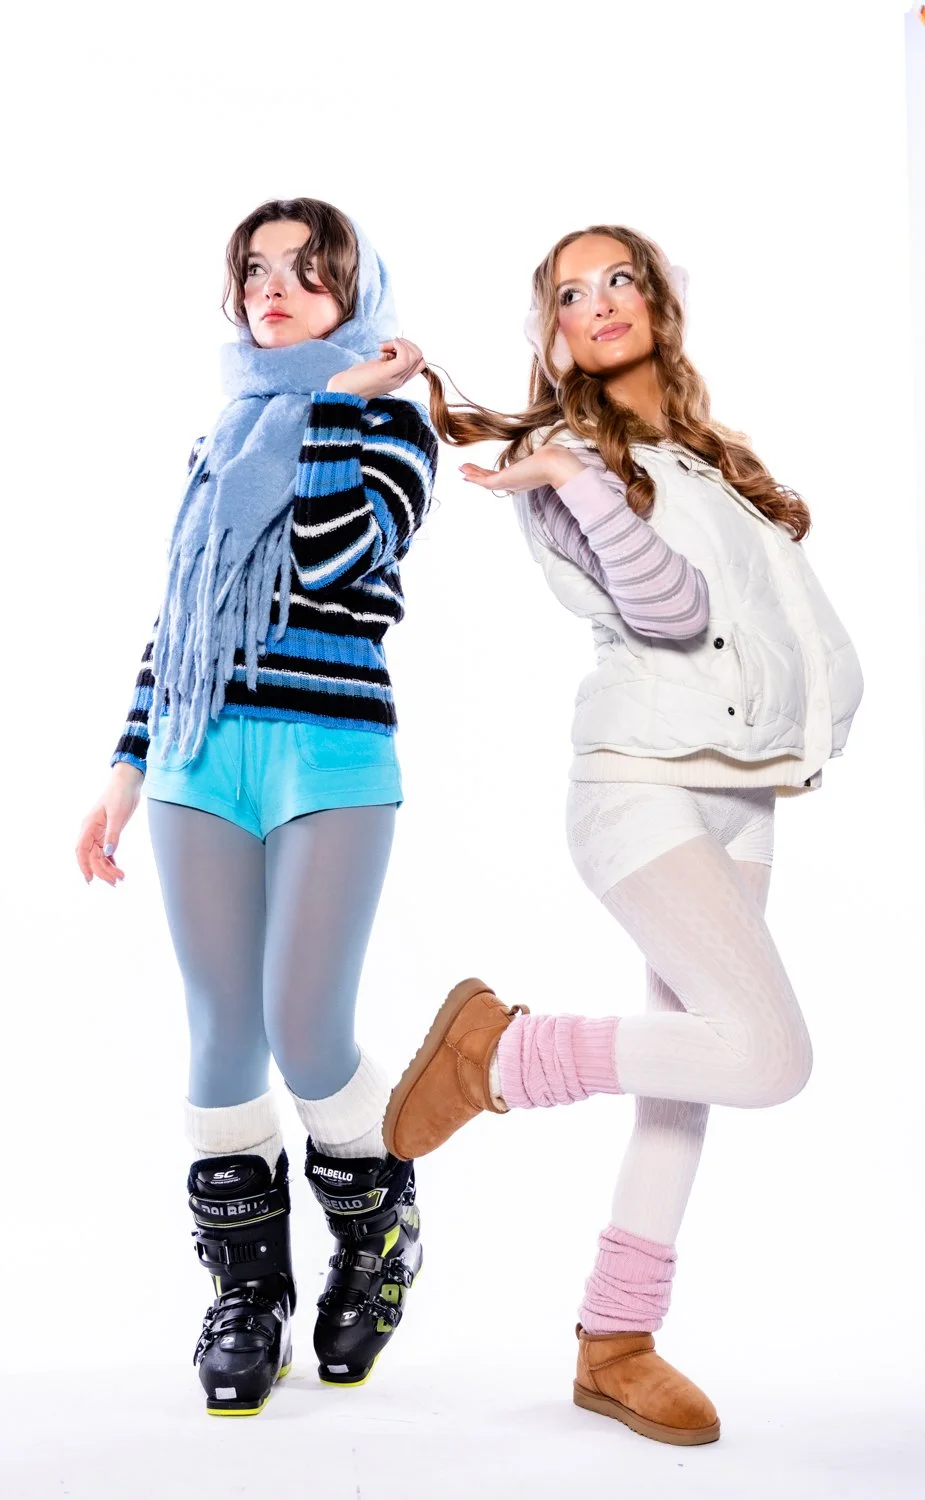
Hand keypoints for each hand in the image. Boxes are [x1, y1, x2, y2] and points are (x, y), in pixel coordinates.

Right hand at [76, 763, 142, 886]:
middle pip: (92, 856)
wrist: (127, 782)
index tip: (90, 880)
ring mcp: (99, 832)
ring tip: (121, 879)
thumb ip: (113, 834)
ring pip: (99, 855)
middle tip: (116, 882)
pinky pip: (106, 851)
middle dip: (102, 871)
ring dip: (108, 868)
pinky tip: (117, 869)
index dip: (84, 866)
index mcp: (88, 826)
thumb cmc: (120, 795)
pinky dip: (111, 861)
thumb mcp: (118, 815)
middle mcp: (91, 831)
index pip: (81, 850)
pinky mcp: (108, 832)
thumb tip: (108, 853)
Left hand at [327, 339, 425, 399]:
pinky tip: (382, 347)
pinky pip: (404, 356)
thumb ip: (388, 360)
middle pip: (420, 357)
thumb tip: (394, 346)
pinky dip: (396, 345)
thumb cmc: (357, 378)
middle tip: (389, 346)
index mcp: (400, 378)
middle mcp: (401, 379)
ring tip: (384, 347)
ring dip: (401, 343)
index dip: (410, 350)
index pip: (420, 363)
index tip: (392, 349)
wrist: (345, 391)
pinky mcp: (387, 373)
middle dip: (407, 344)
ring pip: (415, 355)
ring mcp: (396, 377)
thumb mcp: (378, 367)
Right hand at [460, 444, 584, 494]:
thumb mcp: (541, 454)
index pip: (503, 477)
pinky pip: (485, 481)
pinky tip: (465, 473)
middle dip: (478, 475)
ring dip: (473, 475)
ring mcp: (509, 484)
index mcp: (522, 478)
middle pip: (492, 481)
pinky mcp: (504, 481)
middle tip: (466, 472)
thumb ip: (538, 454)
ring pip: (486, 482)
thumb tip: (543, 449)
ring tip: (462, 470)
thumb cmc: (553, 458)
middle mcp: (515, 484)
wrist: (555, 463)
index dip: (491, 474)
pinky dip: (474, 477)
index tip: (481, 470)